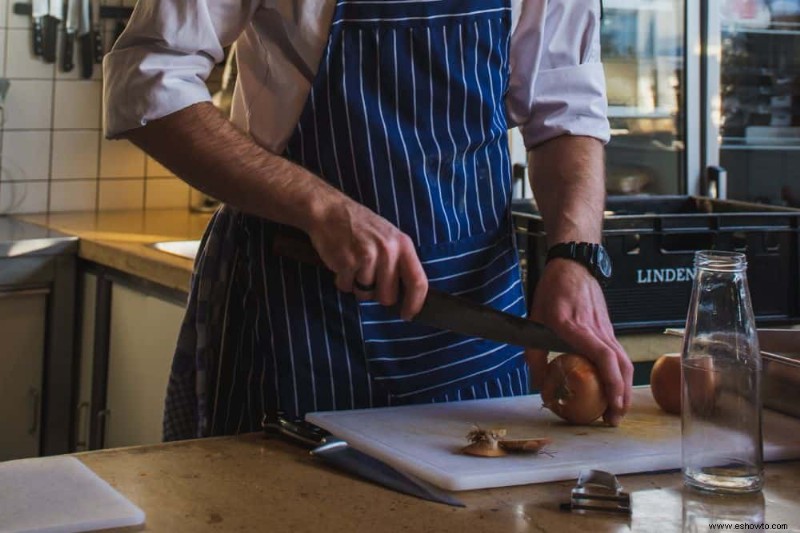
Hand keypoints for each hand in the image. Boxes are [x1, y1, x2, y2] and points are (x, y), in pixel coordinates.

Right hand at [306, 197, 427, 319]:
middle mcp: (388, 251)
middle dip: (376, 294)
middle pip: (388, 296)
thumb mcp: (389, 238)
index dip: (415, 303)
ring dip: (357, 286)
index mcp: (403, 245)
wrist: (329, 210)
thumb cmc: (360, 227)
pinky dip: (342, 280)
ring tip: (353, 264)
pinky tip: (342, 262)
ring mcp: (367, 256)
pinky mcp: (347, 262)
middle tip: (367, 276)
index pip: (418, 282)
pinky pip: (347, 287)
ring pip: (366, 294)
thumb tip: (407, 295)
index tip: (408, 315)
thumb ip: (399, 262)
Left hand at [526, 259, 632, 425]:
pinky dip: (620, 374)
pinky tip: (614, 387)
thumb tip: (539, 386)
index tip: (613, 402)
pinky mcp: (609, 328)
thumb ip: (534, 355)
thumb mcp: (534, 320)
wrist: (572, 265)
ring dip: (624, 388)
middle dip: (622, 394)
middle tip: (613, 419)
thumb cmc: (552, 291)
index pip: (603, 356)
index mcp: (576, 326)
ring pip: (624, 361)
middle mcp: (596, 328)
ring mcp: (606, 328)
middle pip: (620, 365)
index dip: (611, 381)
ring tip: (616, 409)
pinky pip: (619, 354)